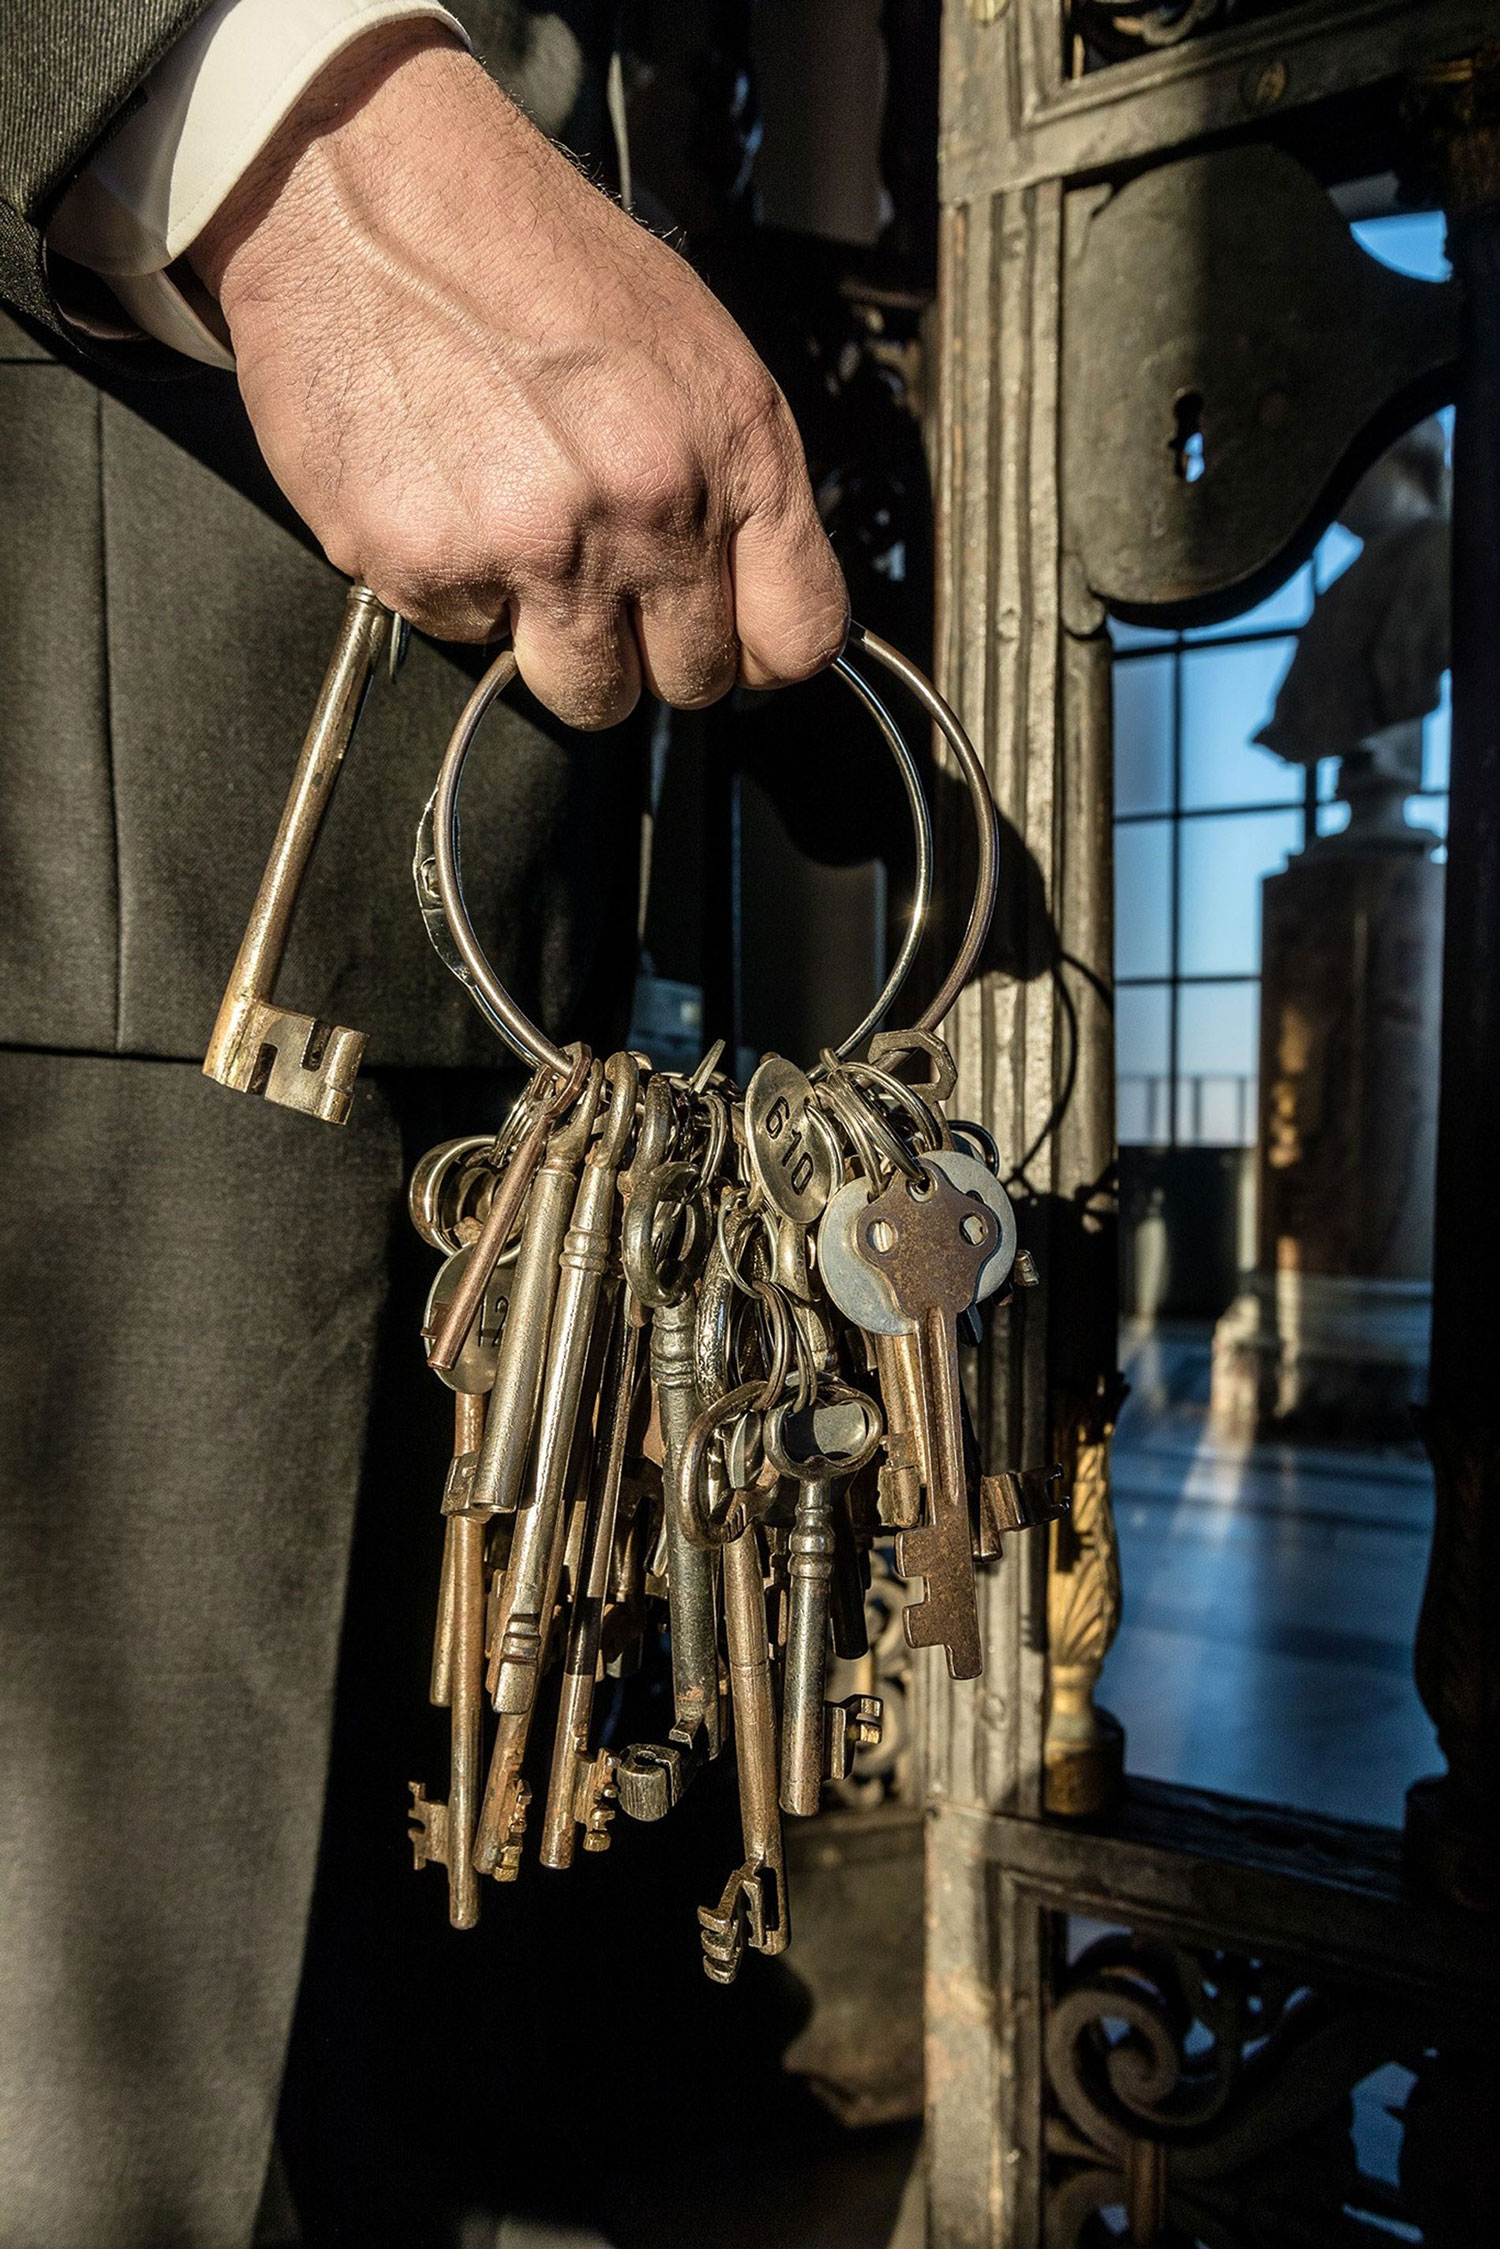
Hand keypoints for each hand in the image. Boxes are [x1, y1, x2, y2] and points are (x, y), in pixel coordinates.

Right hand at [192, 24, 847, 728]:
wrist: (367, 187)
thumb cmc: (526, 249)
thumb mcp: (690, 345)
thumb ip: (735, 481)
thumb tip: (754, 590)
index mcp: (732, 446)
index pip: (798, 634)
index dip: (761, 647)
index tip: (730, 634)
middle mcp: (646, 507)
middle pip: (689, 682)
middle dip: (653, 644)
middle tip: (604, 571)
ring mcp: (536, 548)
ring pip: (584, 692)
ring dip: (559, 642)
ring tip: (524, 539)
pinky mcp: (429, 567)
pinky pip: (468, 636)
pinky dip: (459, 586)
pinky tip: (447, 494)